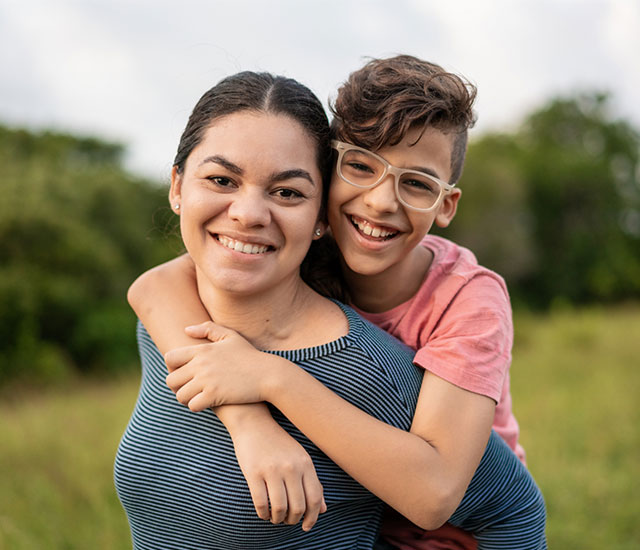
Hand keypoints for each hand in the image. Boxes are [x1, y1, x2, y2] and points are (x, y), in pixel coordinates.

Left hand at [164, 322, 268, 410]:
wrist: (268, 374)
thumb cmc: (249, 355)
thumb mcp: (230, 336)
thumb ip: (207, 329)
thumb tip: (186, 329)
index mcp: (202, 350)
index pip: (169, 358)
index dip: (172, 368)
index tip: (182, 373)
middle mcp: (201, 364)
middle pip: (171, 380)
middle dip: (177, 387)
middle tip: (188, 388)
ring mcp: (207, 380)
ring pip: (180, 395)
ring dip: (186, 398)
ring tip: (197, 397)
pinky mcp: (214, 395)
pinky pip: (193, 405)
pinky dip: (197, 406)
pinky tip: (206, 403)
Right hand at [230, 414, 326, 530]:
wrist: (254, 423)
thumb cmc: (278, 443)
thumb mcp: (300, 458)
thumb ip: (312, 483)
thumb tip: (323, 509)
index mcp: (305, 463)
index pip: (314, 498)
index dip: (312, 517)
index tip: (306, 526)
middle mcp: (291, 467)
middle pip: (298, 507)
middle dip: (293, 520)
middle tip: (288, 521)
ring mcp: (272, 470)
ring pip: (280, 508)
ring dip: (278, 519)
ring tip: (276, 518)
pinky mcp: (253, 473)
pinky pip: (261, 503)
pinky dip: (263, 514)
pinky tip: (264, 513)